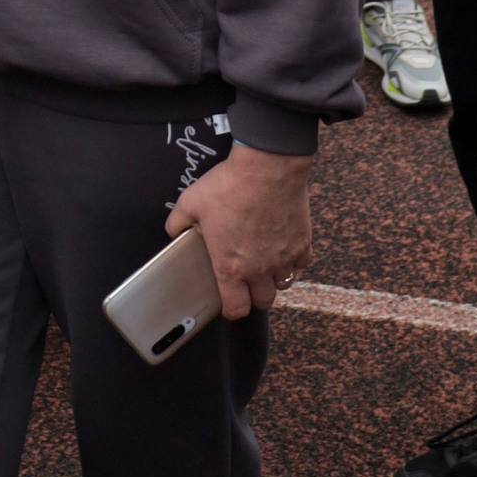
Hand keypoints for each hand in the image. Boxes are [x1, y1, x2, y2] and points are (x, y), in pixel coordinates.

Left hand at [167, 143, 313, 318]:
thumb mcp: (190, 203)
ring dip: (275, 277)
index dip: (232, 308)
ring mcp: (284, 258)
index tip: (230, 299)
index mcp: (230, 267)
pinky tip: (285, 245)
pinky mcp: (303, 242)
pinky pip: (302, 263)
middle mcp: (259, 269)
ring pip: (284, 284)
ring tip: (267, 261)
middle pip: (263, 301)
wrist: (267, 167)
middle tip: (248, 279)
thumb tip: (174, 231)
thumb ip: (178, 223)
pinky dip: (295, 259)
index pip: (235, 309)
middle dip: (255, 295)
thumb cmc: (229, 185)